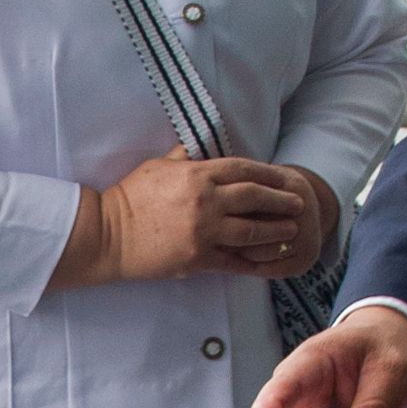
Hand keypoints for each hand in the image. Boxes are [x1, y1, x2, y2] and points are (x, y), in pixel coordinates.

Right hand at [60, 153, 317, 287]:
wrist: (108, 235)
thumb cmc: (130, 197)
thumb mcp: (157, 167)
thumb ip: (184, 157)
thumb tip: (200, 146)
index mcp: (196, 174)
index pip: (243, 169)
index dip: (269, 174)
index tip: (284, 177)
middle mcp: (204, 201)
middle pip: (255, 197)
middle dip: (281, 200)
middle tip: (298, 203)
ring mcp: (202, 231)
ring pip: (251, 230)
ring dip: (276, 230)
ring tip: (292, 230)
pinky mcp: (198, 258)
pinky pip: (235, 261)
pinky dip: (255, 261)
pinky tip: (269, 261)